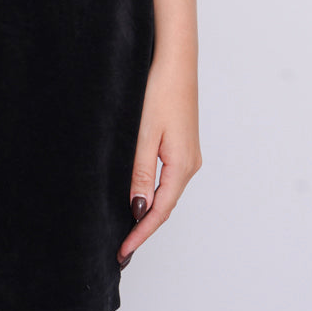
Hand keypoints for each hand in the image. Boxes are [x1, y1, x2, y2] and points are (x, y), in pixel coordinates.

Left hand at [117, 52, 201, 266]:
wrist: (175, 58)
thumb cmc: (160, 90)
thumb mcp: (144, 134)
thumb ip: (140, 173)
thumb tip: (138, 208)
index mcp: (182, 166)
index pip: (159, 211)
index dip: (140, 234)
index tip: (123, 252)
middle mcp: (190, 164)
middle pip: (165, 205)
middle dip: (143, 228)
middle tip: (121, 248)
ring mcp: (187, 154)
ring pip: (166, 192)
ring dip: (148, 211)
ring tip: (126, 229)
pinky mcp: (181, 143)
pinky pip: (166, 177)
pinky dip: (152, 192)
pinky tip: (138, 195)